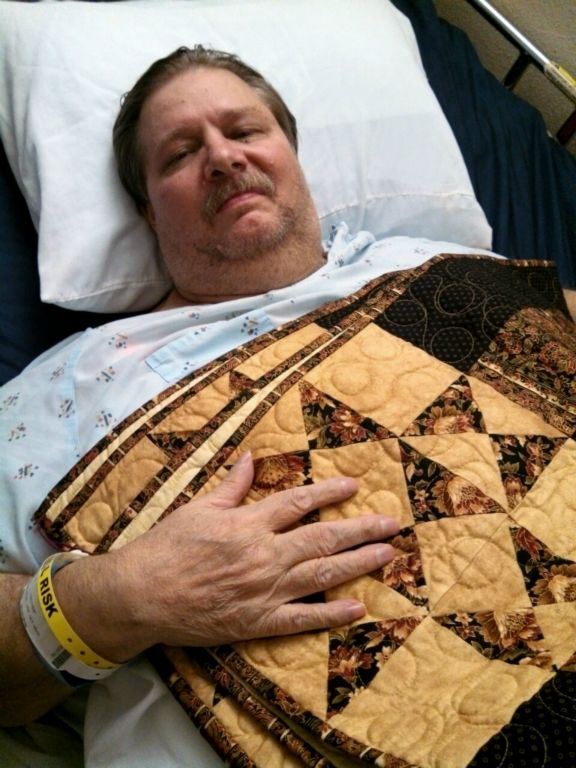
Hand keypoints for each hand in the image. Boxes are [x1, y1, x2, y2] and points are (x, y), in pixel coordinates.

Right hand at [55, 452, 397, 659]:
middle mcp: (265, 554)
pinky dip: (329, 614)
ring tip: (386, 555)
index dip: (329, 492)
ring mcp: (265, 590)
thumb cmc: (167, 547)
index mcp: (250, 523)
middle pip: (322, 538)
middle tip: (392, 525)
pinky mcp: (258, 621)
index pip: (299, 502)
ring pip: (321, 575)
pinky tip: (356, 608)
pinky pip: (300, 618)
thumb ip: (232, 485)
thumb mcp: (200, 508)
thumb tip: (252, 457)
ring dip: (357, 564)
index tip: (355, 485)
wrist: (142, 594)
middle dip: (361, 529)